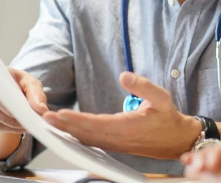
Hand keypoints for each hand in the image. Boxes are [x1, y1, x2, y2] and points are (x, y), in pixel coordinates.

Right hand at [0, 67, 48, 133]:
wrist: (12, 90)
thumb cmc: (21, 84)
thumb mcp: (31, 84)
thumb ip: (37, 94)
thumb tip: (42, 110)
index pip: (3, 92)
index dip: (17, 103)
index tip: (30, 111)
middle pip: (5, 108)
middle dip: (23, 115)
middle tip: (37, 120)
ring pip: (6, 120)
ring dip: (21, 123)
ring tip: (34, 121)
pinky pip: (3, 128)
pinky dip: (16, 128)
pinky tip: (24, 124)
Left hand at [42, 71, 199, 158]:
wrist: (176, 140)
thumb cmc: (167, 117)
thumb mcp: (161, 97)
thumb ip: (143, 85)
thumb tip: (124, 75)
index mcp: (128, 127)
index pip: (97, 124)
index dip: (77, 119)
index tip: (60, 113)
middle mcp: (118, 138)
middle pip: (85, 133)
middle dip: (64, 126)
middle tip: (44, 117)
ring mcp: (114, 144)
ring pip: (85, 139)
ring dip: (66, 131)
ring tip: (49, 122)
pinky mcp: (113, 144)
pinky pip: (90, 141)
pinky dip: (75, 135)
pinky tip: (64, 130)